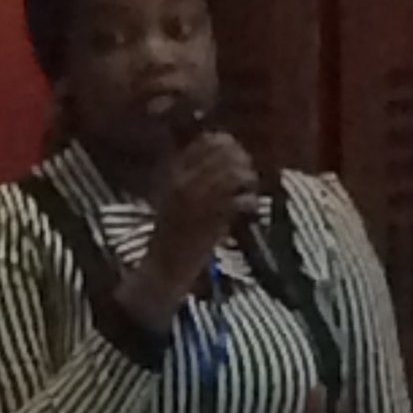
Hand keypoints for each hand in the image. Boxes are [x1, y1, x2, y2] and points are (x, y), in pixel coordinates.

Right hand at [116, 132, 257, 328]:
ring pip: (236, 174)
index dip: (228, 145)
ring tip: (248, 194)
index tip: (236, 158)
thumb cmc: (170, 237)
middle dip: (242, 162)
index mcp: (174, 173)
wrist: (162, 271)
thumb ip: (193, 175)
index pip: (207, 141)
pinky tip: (247, 211)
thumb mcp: (173, 198)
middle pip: (226, 153)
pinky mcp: (213, 221)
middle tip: (247, 178)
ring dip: (248, 182)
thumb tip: (225, 155)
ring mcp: (199, 201)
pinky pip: (241, 201)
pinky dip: (250, 203)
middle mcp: (185, 182)